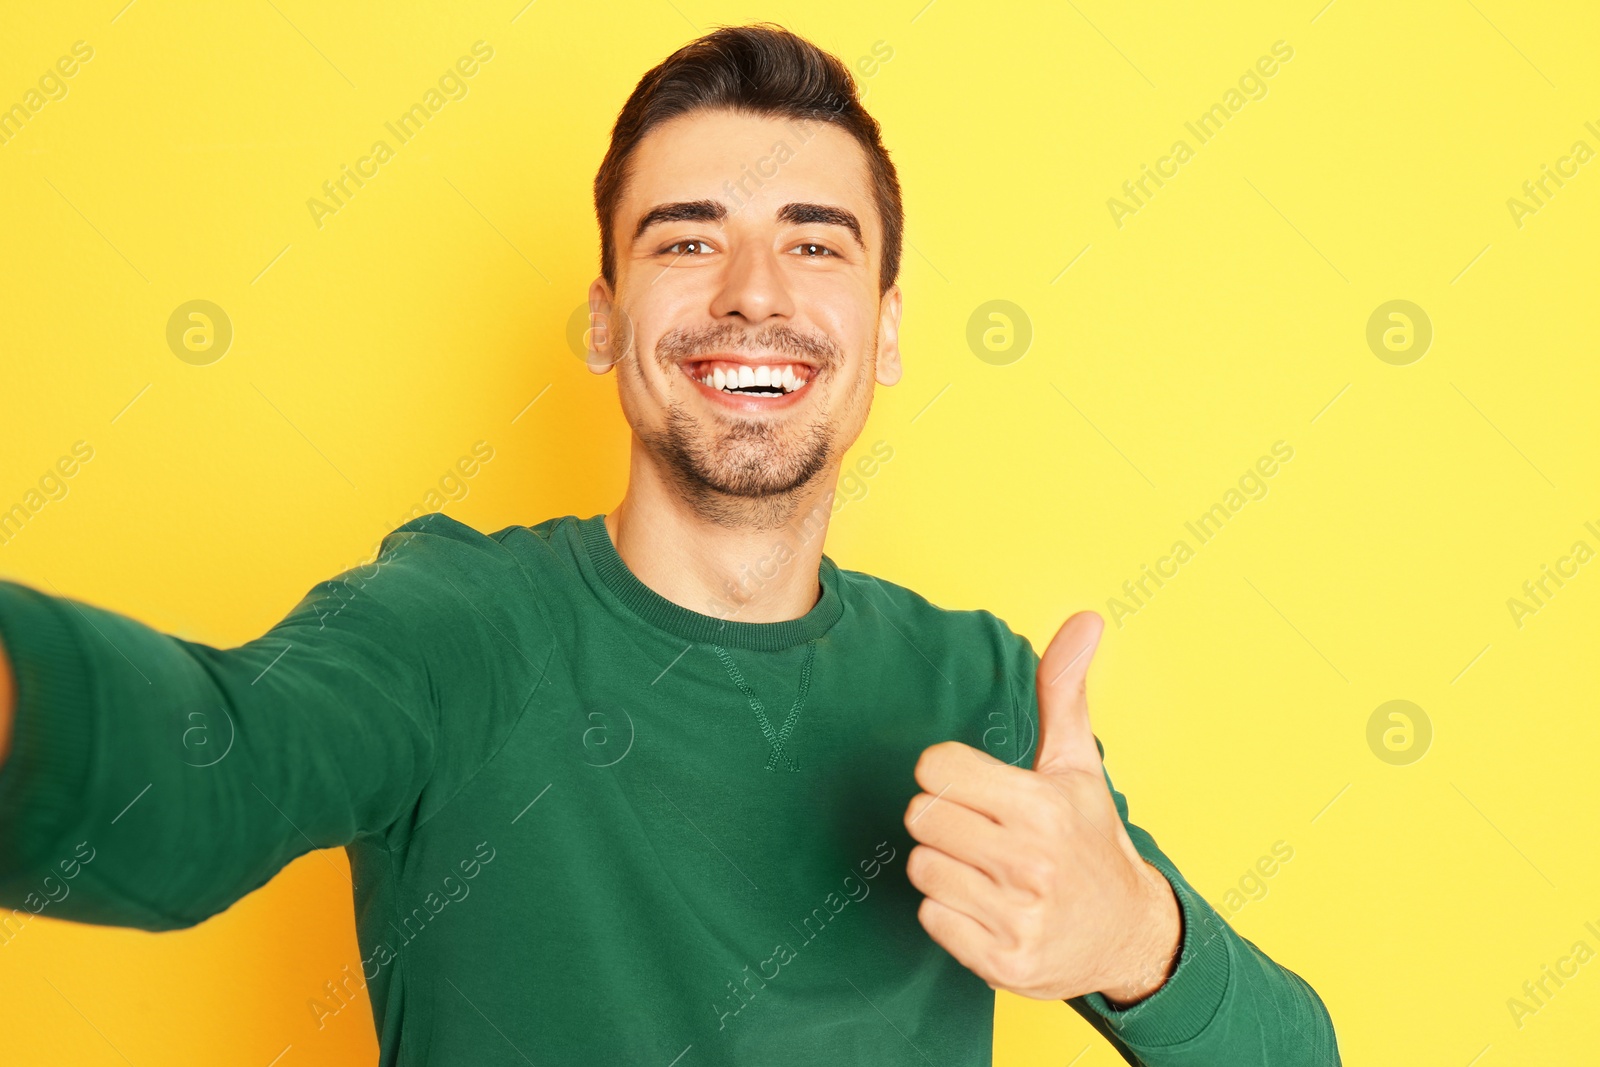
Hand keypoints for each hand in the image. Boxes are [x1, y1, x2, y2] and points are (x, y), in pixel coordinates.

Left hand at [903, 611, 1180, 1004]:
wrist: (1128, 936)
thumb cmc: (1090, 839)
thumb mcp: (1077, 764)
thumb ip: (1064, 690)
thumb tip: (1086, 618)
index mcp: (1042, 807)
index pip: (935, 769)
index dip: (947, 773)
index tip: (973, 785)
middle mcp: (1030, 864)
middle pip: (921, 817)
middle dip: (944, 819)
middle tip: (981, 829)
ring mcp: (1017, 918)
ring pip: (922, 868)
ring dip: (945, 866)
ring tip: (986, 869)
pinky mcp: (1003, 964)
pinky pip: (931, 918)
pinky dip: (949, 912)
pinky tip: (986, 906)